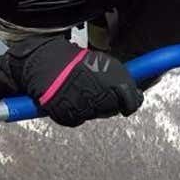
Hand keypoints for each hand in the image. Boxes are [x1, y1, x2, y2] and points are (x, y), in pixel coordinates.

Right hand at [6, 37, 142, 126]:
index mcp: (113, 83)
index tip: (130, 101)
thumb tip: (135, 95)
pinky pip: (76, 119)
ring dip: (90, 106)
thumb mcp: (104, 63)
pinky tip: (69, 97)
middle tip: (97, 90)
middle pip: (112, 109)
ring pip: (94, 114)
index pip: (131, 101)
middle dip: (109, 102)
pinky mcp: (68, 116)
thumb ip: (120, 79)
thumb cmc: (74, 60)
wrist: (45, 62)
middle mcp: (101, 98)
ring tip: (79, 90)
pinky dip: (74, 112)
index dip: (131, 101)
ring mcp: (84, 109)